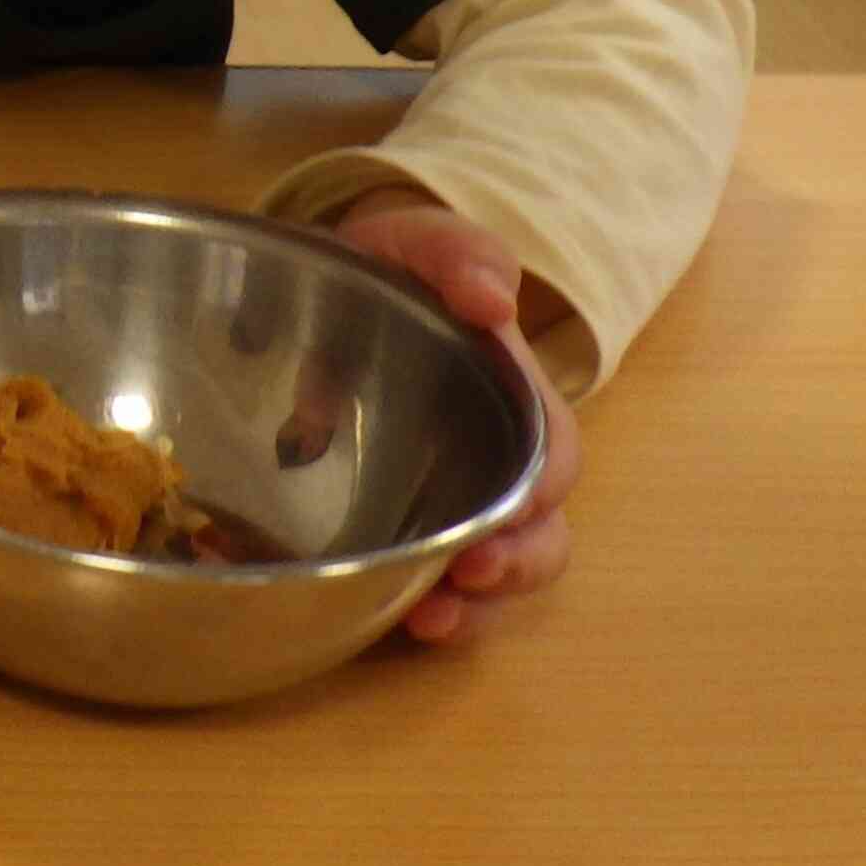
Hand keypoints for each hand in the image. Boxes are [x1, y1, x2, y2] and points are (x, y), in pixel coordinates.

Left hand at [330, 192, 578, 645]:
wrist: (313, 285)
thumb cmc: (386, 269)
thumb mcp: (417, 244)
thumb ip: (458, 253)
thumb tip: (494, 299)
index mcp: (510, 402)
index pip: (551, 461)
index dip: (539, 498)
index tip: (507, 521)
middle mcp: (489, 463)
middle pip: (537, 537)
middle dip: (512, 569)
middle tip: (468, 577)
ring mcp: (444, 501)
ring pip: (492, 576)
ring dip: (476, 608)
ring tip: (433, 618)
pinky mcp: (393, 525)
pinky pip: (426, 583)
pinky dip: (421, 609)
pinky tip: (394, 621)